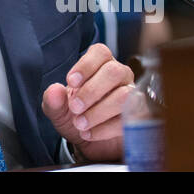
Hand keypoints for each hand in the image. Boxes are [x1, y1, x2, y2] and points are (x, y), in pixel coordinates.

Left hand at [41, 43, 133, 162]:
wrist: (90, 141)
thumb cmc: (76, 116)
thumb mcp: (58, 110)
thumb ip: (53, 100)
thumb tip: (54, 90)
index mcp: (100, 64)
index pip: (100, 52)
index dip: (86, 65)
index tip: (71, 82)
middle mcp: (120, 75)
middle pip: (113, 72)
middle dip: (91, 91)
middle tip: (75, 107)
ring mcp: (133, 94)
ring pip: (124, 95)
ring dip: (98, 112)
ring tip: (80, 124)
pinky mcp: (140, 116)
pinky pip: (130, 118)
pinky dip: (106, 128)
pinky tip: (90, 133)